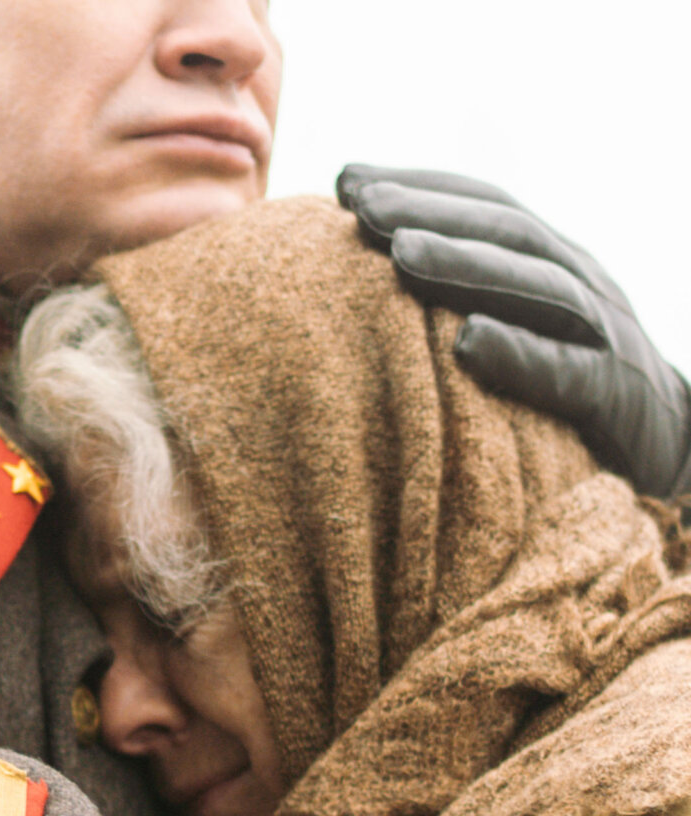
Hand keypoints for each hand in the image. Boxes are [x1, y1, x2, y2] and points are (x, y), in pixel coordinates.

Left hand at [338, 164, 690, 499]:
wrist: (671, 444)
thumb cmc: (572, 391)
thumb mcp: (526, 330)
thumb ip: (471, 300)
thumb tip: (378, 278)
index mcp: (552, 265)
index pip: (486, 208)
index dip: (421, 187)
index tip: (347, 181)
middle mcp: (579, 284)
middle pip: (505, 232)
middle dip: (431, 212)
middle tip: (361, 205)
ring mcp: (603, 334)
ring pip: (534, 286)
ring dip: (464, 265)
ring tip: (400, 253)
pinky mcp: (616, 395)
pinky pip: (565, 371)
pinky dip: (517, 354)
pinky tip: (467, 342)